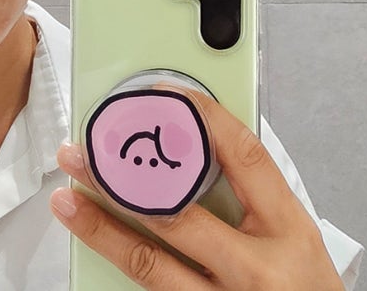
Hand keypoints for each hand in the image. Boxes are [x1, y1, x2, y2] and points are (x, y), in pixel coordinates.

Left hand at [51, 93, 343, 289]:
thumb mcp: (297, 240)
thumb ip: (256, 198)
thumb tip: (200, 148)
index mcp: (288, 231)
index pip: (244, 156)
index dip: (203, 117)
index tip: (165, 96)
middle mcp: (255, 270)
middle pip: (177, 212)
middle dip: (120, 178)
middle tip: (83, 152)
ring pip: (150, 263)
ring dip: (100, 227)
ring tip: (68, 200)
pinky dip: (118, 269)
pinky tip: (93, 248)